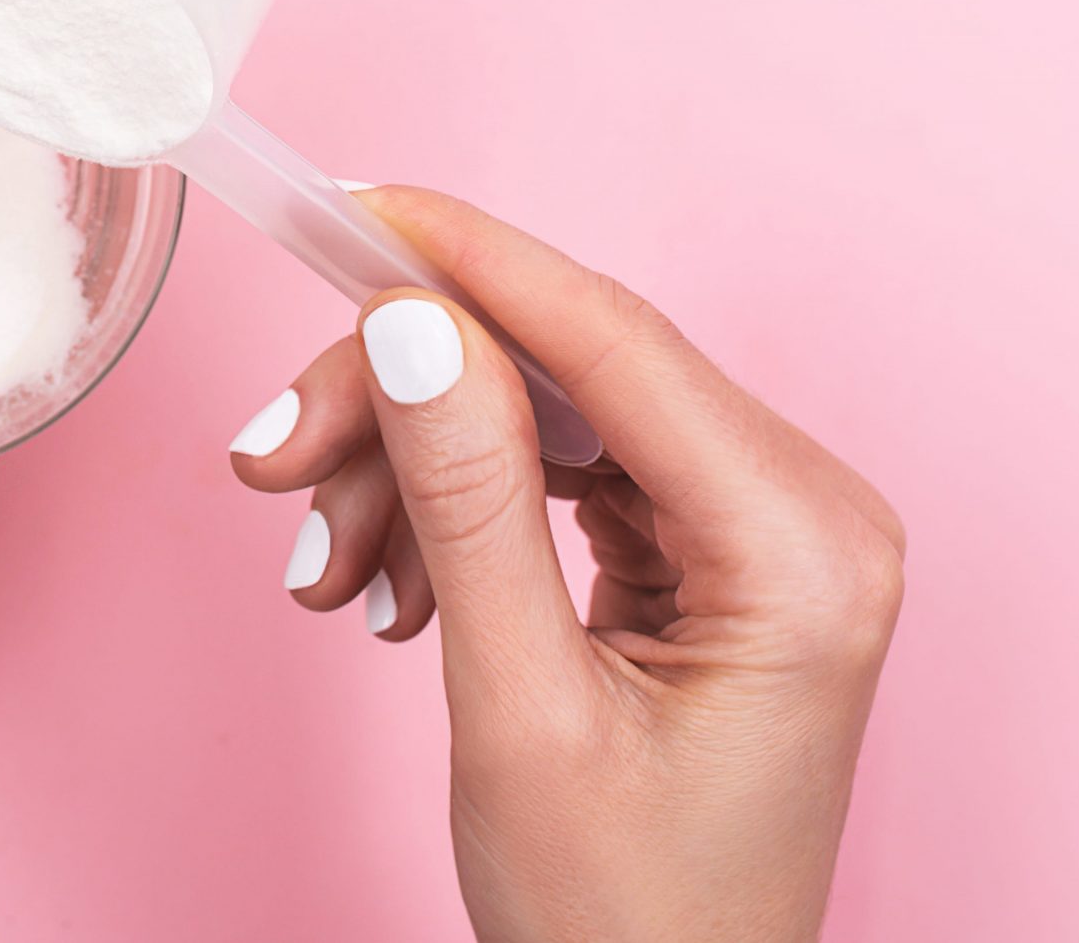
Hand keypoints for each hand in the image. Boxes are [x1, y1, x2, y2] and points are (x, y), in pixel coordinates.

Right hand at [229, 187, 903, 941]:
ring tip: (322, 572)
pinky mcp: (712, 557)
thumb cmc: (621, 925)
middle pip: (567, 373)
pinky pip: (561, 476)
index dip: (470, 262)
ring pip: (548, 417)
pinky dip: (455, 511)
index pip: (614, 342)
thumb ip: (468, 502)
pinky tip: (384, 583)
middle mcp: (808, 518)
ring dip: (412, 472)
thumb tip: (414, 325)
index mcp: (803, 552)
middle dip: (404, 405)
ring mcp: (763, 535)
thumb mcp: (519, 709)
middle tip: (271, 459)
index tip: (352, 207)